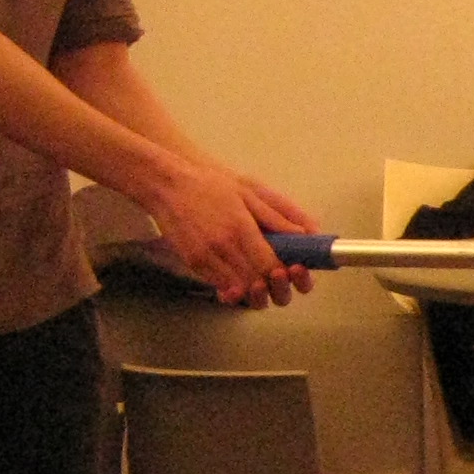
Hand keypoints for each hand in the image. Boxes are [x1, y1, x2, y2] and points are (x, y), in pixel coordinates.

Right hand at [144, 157, 313, 306]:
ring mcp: (205, 257)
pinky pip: (219, 284)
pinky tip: (241, 276)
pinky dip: (234, 286)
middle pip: (255, 282)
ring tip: (262, 277)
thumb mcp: (250, 192)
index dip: (283, 273)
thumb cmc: (211, 185)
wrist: (167, 184)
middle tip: (279, 276)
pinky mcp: (192, 263)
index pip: (270, 266)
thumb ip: (277, 216)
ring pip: (238, 288)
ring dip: (254, 288)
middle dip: (272, 285)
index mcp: (241, 228)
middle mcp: (222, 247)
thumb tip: (305, 233)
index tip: (290, 269)